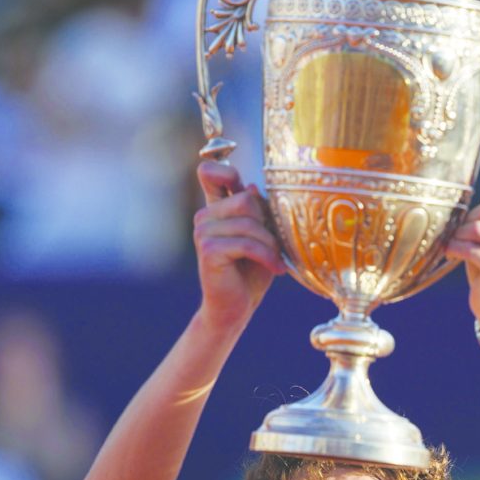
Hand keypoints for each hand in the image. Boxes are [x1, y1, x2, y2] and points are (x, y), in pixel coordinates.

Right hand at [194, 161, 285, 332]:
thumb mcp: (261, 237)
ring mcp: (203, 232)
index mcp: (216, 208)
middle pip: (246, 200)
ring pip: (249, 222)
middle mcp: (205, 216)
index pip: (210, 172)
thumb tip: (253, 186)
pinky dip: (267, 256)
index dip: (227, 172)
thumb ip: (259, 212)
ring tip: (276, 260)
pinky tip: (277, 269)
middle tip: (276, 246)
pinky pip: (246, 243)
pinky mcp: (209, 250)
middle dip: (268, 224)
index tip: (248, 192)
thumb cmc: (251, 272)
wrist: (235, 307)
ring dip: (270, 244)